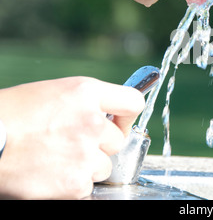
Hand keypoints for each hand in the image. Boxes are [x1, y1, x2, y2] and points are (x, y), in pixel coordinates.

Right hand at [0, 77, 144, 198]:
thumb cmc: (11, 115)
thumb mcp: (53, 93)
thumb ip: (86, 103)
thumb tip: (110, 116)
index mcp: (86, 92)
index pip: (133, 102)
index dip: (126, 114)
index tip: (119, 120)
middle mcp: (91, 121)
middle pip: (117, 140)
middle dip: (100, 144)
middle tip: (71, 143)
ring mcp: (85, 154)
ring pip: (104, 165)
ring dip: (86, 165)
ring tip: (55, 158)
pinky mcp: (76, 183)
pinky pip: (87, 186)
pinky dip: (72, 184)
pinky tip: (50, 173)